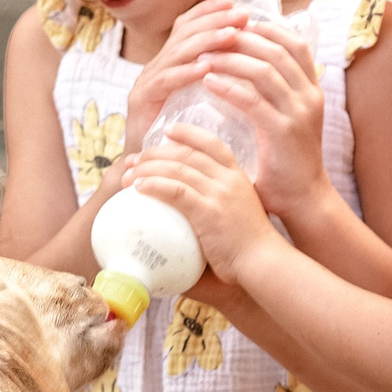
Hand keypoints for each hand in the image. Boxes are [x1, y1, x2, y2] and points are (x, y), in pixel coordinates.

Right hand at [121, 0, 255, 151]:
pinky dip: (186, 72)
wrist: (151, 172)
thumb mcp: (201, 102)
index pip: (187, 26)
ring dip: (206, 41)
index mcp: (170, 63)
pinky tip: (207, 68)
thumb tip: (248, 60)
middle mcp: (156, 67)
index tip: (237, 3)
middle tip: (242, 16)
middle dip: (214, 21)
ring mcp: (146, 82)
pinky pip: (165, 81)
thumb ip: (216, 80)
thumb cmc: (183, 139)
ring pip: (176, 53)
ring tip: (231, 35)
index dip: (210, 11)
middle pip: (183, 33)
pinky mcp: (141, 102)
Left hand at [127, 124, 283, 280]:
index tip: (167, 131)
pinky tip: (139, 188)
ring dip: (147, 169)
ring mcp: (218, 194)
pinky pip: (175, 191)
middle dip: (155, 153)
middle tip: (134, 160)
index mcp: (237, 176)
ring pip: (177, 169)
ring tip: (128, 176)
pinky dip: (154, 185)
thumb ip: (221, 203)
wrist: (263, 261)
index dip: (188, 133)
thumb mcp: (240, 212)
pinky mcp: (208, 211)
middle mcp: (227, 179)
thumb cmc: (251, 245)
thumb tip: (195, 207)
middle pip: (186, 153)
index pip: (212, 143)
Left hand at [192, 14, 327, 218]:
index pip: (295, 44)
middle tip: (214, 34)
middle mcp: (310, 96)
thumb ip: (274, 97)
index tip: (237, 23)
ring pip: (265, 69)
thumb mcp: (286, 121)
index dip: (267, 28)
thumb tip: (248, 72)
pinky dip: (228, 86)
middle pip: (278, 49)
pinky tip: (207, 81)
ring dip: (232, 58)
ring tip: (204, 56)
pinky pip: (252, 99)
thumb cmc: (287, 164)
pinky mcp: (283, 132)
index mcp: (312, 90)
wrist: (304, 200)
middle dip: (244, 37)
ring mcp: (299, 113)